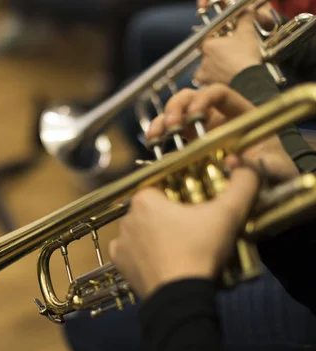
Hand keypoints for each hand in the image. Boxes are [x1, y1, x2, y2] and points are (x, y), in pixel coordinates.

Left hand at [109, 164, 259, 298]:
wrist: (179, 295)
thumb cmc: (200, 250)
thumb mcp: (228, 214)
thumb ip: (241, 185)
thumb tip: (248, 167)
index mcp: (145, 199)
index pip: (164, 189)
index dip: (183, 198)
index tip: (197, 212)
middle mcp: (127, 217)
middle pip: (153, 211)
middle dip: (170, 218)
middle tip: (192, 233)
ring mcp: (120, 241)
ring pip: (142, 231)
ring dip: (156, 237)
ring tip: (179, 249)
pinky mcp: (119, 263)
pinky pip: (130, 252)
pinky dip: (143, 255)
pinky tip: (161, 260)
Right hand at [146, 83, 298, 182]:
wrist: (267, 183)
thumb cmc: (273, 169)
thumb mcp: (273, 165)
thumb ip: (258, 164)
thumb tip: (233, 161)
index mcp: (239, 112)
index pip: (218, 92)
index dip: (204, 98)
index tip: (194, 116)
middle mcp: (217, 116)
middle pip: (190, 97)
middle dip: (176, 107)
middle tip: (171, 125)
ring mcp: (200, 128)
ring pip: (175, 112)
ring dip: (162, 120)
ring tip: (155, 135)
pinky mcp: (187, 143)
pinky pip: (168, 132)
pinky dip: (157, 134)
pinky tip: (152, 143)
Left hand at [194, 12, 262, 84]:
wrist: (247, 80)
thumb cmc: (245, 57)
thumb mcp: (247, 33)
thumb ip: (244, 19)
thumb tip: (246, 11)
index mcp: (208, 45)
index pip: (209, 38)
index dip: (219, 38)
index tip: (226, 40)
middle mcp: (203, 58)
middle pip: (207, 52)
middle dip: (216, 53)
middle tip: (229, 54)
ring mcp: (204, 72)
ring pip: (204, 67)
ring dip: (212, 66)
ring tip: (225, 66)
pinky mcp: (207, 84)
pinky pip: (204, 80)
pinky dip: (210, 79)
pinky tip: (219, 77)